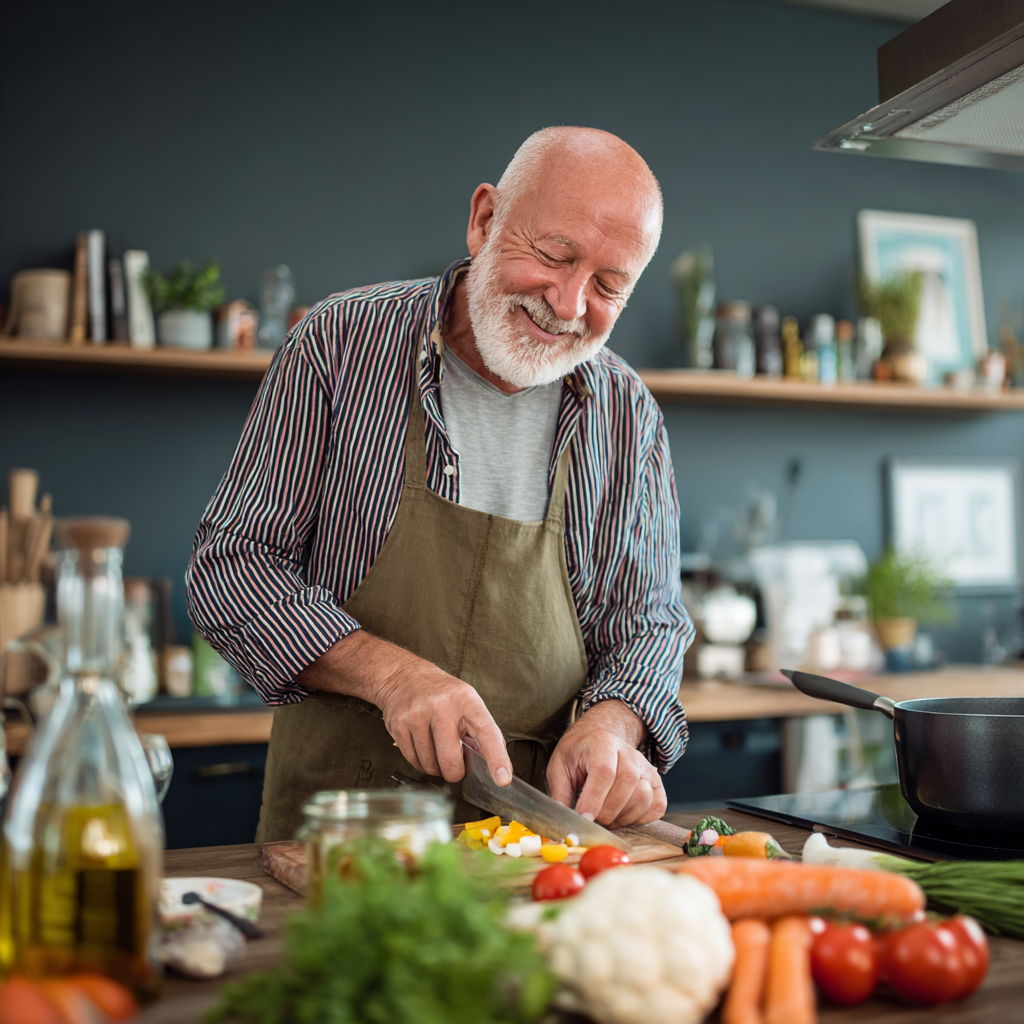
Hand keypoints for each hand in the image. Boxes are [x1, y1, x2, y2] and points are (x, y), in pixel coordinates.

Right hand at [297, 630, 512, 786]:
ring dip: (435, 765)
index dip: (496, 759)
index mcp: (467, 700)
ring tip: (434, 746)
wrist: (398, 674)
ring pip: (431, 765)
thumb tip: (496, 771)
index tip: (503, 781)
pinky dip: (418, 759)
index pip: (487, 732)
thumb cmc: (441, 694)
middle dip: (454, 771)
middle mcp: (444, 706)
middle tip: (455, 767)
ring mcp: (419, 716)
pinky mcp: (398, 725)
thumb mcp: (465, 704)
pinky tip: (418, 742)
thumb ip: (478, 733)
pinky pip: (413, 760)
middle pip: (452, 761)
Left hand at [546, 700, 665, 828]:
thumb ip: (560, 793)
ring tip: (606, 818)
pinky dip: (642, 818)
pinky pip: (657, 805)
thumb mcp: (559, 767)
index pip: (604, 771)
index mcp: (601, 743)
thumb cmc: (577, 754)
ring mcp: (644, 766)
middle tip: (594, 819)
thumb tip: (564, 821)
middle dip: (609, 810)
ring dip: (624, 816)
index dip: (595, 798)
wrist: (596, 740)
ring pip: (644, 795)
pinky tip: (624, 816)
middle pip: (628, 782)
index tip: (584, 817)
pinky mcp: (655, 781)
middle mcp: (627, 752)